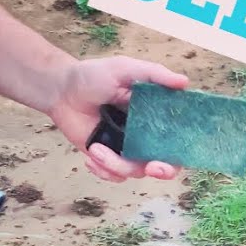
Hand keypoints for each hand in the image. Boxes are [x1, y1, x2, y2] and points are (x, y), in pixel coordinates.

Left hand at [48, 56, 189, 182]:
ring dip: (116, 165)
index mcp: (156, 114)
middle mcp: (146, 135)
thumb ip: (154, 74)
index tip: (171, 155)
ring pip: (136, 171)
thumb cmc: (94, 75)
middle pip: (166, 163)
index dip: (181, 152)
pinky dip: (104, 171)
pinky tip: (91, 155)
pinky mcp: (108, 157)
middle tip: (150, 168)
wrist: (61, 91)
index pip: (179, 138)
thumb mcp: (125, 68)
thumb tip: (184, 82)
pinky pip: (115, 176)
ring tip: (95, 150)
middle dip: (161, 171)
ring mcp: (128, 148)